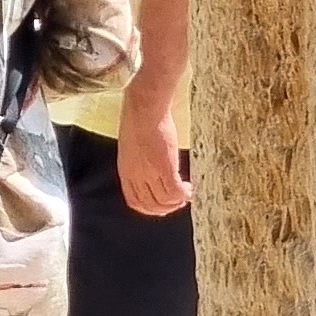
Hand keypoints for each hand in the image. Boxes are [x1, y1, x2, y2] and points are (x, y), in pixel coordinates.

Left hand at [118, 101, 191, 217]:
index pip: (135, 202)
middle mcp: (136, 176)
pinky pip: (175, 192)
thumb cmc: (140, 119)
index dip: (150, 208)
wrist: (144, 108)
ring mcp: (149, 173)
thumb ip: (138, 160)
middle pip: (151, 205)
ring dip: (178, 201)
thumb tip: (151, 166)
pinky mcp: (164, 167)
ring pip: (165, 201)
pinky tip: (190, 189)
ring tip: (187, 193)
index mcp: (126, 171)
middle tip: (179, 201)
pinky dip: (184, 194)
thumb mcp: (133, 145)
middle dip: (167, 208)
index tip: (163, 206)